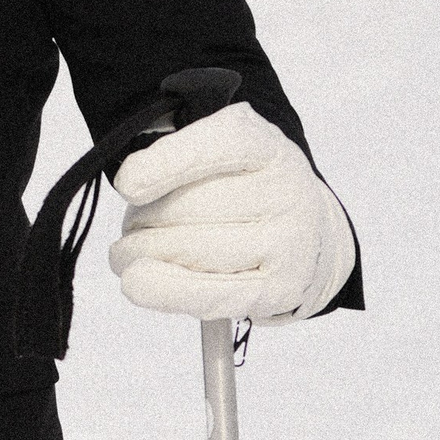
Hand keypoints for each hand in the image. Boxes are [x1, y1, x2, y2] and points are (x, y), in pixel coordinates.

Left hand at [107, 103, 354, 321]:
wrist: (310, 239)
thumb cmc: (248, 195)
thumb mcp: (222, 156)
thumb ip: (179, 155)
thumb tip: (132, 181)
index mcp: (267, 147)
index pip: (218, 145)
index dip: (166, 164)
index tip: (128, 184)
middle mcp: (284, 191)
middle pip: (187, 207)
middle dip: (141, 218)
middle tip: (136, 224)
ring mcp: (287, 242)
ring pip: (188, 250)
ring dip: (141, 254)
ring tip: (135, 251)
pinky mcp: (278, 289)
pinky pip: (207, 293)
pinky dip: (163, 291)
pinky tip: (138, 283)